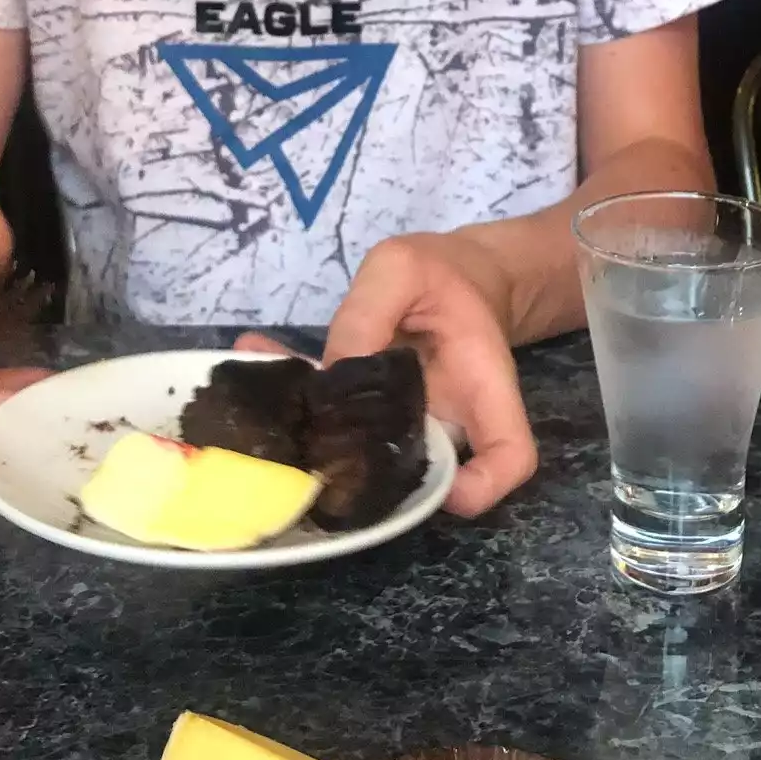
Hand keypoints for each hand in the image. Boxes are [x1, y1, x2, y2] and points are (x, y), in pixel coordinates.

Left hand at [239, 233, 537, 517]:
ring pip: (369, 456)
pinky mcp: (367, 415)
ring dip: (314, 442)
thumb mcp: (405, 267)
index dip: (485, 486)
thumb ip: (370, 309)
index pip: (510, 456)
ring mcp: (405, 425)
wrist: (445, 277)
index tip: (447, 492)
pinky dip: (292, 399)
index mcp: (483, 385)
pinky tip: (250, 355)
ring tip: (263, 406)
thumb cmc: (441, 271)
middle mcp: (446, 421)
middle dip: (368, 478)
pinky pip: (333, 419)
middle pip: (424, 476)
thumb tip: (333, 369)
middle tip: (312, 456)